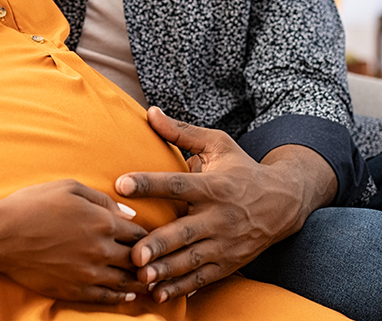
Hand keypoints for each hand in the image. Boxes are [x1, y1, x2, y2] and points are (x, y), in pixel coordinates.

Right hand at [0, 180, 147, 304]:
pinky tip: (126, 295)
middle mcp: (101, 249)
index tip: (146, 237)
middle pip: (137, 258)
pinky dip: (121, 296)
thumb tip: (128, 212)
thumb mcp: (69, 188)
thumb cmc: (33, 204)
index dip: (144, 234)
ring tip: (147, 281)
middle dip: (146, 259)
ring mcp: (90, 272)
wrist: (3, 235)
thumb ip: (102, 199)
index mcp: (102, 220)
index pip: (137, 232)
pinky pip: (108, 297)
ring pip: (126, 281)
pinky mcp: (76, 290)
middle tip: (153, 261)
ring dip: (139, 281)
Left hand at [115, 108, 333, 302]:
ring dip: (165, 270)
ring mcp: (224, 244)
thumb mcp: (217, 144)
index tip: (122, 183)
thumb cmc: (241, 168)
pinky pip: (201, 278)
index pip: (176, 184)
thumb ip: (181, 132)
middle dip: (159, 244)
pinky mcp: (227, 264)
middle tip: (133, 253)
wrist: (283, 204)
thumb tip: (150, 111)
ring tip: (140, 276)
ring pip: (191, 260)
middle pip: (184, 232)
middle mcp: (218, 217)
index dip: (149, 183)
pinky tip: (158, 293)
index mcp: (212, 186)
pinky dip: (181, 287)